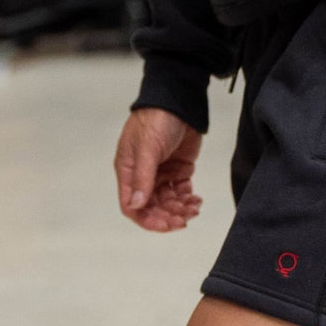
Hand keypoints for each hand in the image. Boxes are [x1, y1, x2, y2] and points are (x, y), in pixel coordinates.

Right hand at [115, 107, 203, 229]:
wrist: (179, 100)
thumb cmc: (156, 119)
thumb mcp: (148, 148)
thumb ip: (143, 177)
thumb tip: (136, 205)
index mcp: (129, 171)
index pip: (132, 206)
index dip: (148, 219)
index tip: (166, 224)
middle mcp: (143, 175)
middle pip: (151, 207)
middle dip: (167, 215)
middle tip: (184, 219)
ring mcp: (160, 173)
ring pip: (167, 202)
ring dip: (180, 208)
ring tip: (194, 207)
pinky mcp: (177, 169)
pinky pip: (180, 192)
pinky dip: (188, 199)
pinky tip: (196, 199)